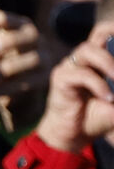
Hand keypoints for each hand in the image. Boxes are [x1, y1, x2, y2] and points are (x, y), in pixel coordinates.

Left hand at [0, 10, 47, 96]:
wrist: (15, 91)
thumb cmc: (0, 64)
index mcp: (26, 32)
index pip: (21, 22)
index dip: (11, 20)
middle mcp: (39, 43)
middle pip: (32, 37)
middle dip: (12, 40)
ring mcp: (45, 61)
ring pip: (35, 59)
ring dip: (12, 66)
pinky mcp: (44, 80)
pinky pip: (31, 82)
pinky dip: (11, 87)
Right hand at [34, 20, 113, 153]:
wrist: (74, 136)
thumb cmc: (96, 117)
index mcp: (98, 59)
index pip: (107, 33)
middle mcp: (83, 59)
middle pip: (99, 32)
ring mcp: (70, 67)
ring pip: (87, 49)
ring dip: (108, 62)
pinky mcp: (60, 79)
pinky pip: (82, 74)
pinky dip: (99, 85)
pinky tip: (107, 98)